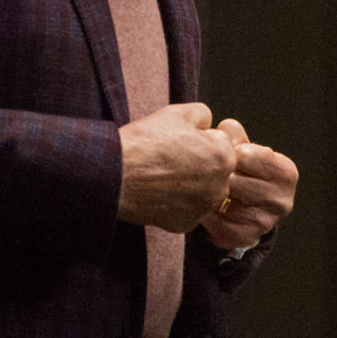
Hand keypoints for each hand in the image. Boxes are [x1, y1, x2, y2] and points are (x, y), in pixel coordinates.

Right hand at [116, 102, 235, 232]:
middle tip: (169, 159)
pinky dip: (174, 203)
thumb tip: (208, 125)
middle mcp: (219, 187)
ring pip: (201, 192)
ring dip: (188, 185)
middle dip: (198, 164)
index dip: (198, 140)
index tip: (178, 142)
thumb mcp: (178, 113)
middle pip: (214, 171)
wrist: (114, 174)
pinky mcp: (184, 224)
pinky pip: (186, 210)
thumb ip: (204, 115)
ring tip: (161, 174)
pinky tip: (157, 192)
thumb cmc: (145, 142)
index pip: (220, 144)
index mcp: (223, 157)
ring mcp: (202, 209)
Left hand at [203, 118, 299, 249]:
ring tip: (204, 188)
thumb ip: (233, 136)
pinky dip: (207, 215)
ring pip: (226, 204)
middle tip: (208, 172)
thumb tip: (226, 128)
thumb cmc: (242, 171)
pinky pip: (218, 225)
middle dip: (218, 175)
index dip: (230, 152)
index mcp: (287, 173)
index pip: (250, 156)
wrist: (243, 207)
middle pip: (235, 182)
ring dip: (209, 195)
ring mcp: (266, 222)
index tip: (226, 154)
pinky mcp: (248, 238)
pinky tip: (205, 207)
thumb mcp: (243, 149)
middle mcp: (283, 201)